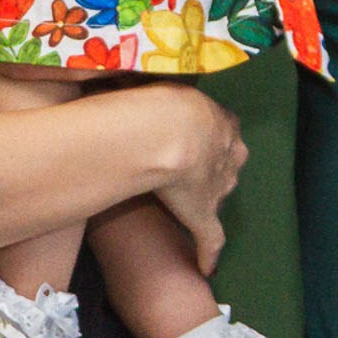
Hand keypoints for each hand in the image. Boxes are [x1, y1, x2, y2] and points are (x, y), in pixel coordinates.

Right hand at [116, 83, 245, 274]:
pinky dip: (208, 252)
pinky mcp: (205, 216)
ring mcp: (219, 186)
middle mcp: (228, 153)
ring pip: (219, 192)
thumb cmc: (158, 104)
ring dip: (207, 196)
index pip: (222, 130)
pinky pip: (211, 238)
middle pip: (225, 161)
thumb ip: (140, 85)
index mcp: (222, 122)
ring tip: (185, 201)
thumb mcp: (155, 85)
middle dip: (212, 165)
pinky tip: (205, 266)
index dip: (208, 137)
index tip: (191, 140)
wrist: (167, 131)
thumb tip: (109, 71)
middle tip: (186, 168)